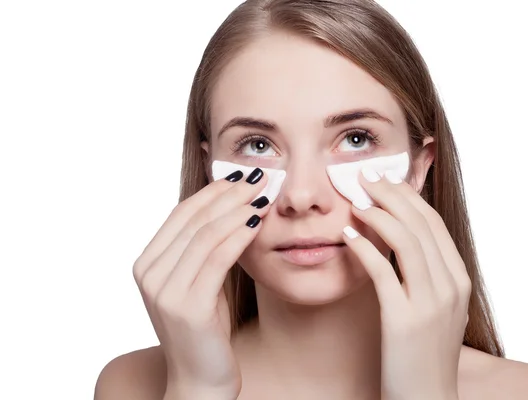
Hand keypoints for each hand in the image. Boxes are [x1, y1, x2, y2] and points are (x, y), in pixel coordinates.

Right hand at [132, 168, 269, 398]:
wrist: (201, 380)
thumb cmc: (206, 329)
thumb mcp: (201, 281)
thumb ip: (204, 248)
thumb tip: (231, 204)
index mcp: (147, 263)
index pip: (181, 215)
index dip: (212, 192)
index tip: (240, 177)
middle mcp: (149, 274)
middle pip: (193, 220)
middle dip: (229, 195)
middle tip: (259, 179)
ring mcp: (165, 291)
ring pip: (205, 236)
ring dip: (238, 211)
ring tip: (263, 196)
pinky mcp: (188, 307)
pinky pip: (217, 259)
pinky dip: (239, 236)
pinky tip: (257, 223)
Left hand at [342, 168, 470, 399]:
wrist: (427, 399)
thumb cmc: (423, 352)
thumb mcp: (433, 307)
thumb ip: (423, 273)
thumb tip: (397, 237)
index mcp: (458, 279)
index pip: (433, 224)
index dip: (408, 197)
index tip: (385, 180)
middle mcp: (450, 286)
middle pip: (421, 225)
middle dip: (392, 195)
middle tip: (365, 178)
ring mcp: (430, 303)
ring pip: (407, 241)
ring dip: (379, 214)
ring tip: (355, 200)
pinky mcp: (405, 320)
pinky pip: (384, 272)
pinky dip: (365, 248)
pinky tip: (347, 236)